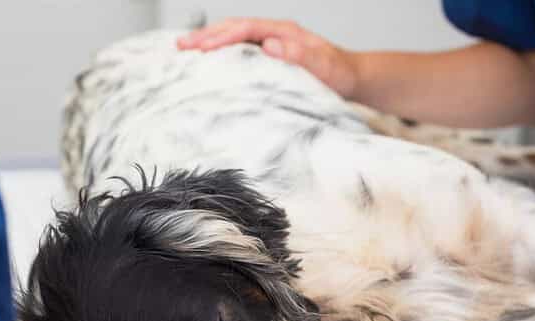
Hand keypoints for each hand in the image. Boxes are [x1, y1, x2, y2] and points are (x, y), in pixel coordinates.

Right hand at [177, 18, 358, 96]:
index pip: (246, 29)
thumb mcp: (325, 67)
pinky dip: (219, 52)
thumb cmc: (340, 75)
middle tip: (181, 46)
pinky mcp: (269, 56)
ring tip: (185, 49)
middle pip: (234, 27)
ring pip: (233, 36)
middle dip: (206, 36)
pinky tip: (206, 60)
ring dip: (209, 42)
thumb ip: (299, 56)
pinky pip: (239, 50)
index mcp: (285, 32)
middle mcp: (275, 34)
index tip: (202, 49)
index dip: (222, 37)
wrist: (353, 78)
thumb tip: (270, 45)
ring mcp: (271, 43)